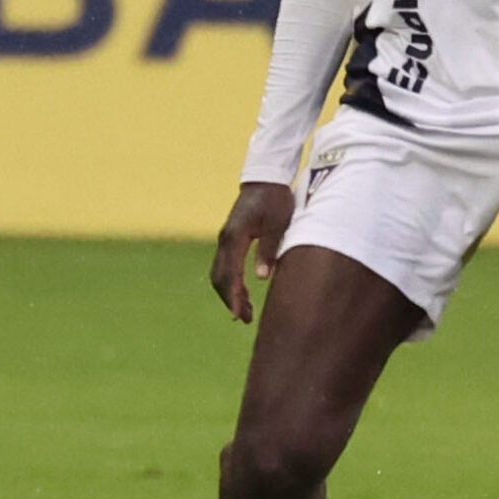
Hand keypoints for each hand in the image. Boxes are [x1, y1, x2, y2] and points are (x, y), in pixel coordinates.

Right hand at [209, 182, 293, 322]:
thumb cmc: (275, 200)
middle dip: (230, 300)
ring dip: (230, 294)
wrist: (265, 178)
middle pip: (220, 277)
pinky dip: (231, 283)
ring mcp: (225, 239)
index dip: (233, 297)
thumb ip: (269, 249)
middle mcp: (225, 239)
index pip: (230, 273)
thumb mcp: (278, 224)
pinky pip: (225, 266)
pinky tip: (243, 294)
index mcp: (236, 236)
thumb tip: (261, 278)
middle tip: (244, 319)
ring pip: (220, 273)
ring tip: (246, 313)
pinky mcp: (229, 239)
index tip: (239, 315)